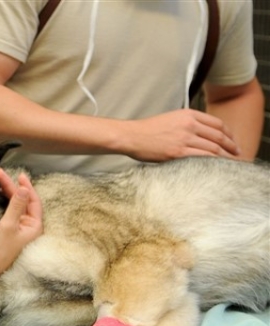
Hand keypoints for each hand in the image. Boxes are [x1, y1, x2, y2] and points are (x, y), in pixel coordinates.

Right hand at [0, 168, 42, 283]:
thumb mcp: (8, 225)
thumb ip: (16, 205)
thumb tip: (24, 188)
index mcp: (34, 227)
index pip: (34, 201)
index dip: (27, 187)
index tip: (19, 175)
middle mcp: (28, 227)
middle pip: (23, 201)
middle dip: (12, 187)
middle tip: (0, 173)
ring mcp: (18, 229)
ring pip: (15, 205)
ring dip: (8, 192)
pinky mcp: (8, 231)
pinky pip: (9, 211)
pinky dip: (4, 201)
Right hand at [123, 109, 239, 161]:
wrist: (131, 136)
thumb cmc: (147, 130)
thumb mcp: (171, 119)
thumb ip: (187, 123)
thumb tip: (202, 135)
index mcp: (188, 114)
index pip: (217, 124)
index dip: (229, 134)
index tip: (233, 142)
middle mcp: (189, 125)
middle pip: (219, 136)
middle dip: (232, 146)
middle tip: (238, 154)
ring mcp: (184, 139)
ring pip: (214, 148)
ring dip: (226, 157)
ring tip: (232, 163)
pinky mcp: (178, 152)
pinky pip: (202, 158)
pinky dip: (213, 163)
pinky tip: (218, 167)